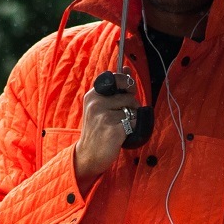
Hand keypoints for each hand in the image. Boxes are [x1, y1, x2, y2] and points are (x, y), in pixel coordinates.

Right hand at [74, 70, 138, 184]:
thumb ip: (114, 87)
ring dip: (132, 119)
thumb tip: (127, 68)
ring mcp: (104, 115)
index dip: (127, 85)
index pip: (117, 78)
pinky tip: (121, 135)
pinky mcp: (113, 128)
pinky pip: (134, 122)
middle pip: (129, 95)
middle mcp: (96, 102)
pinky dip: (132, 129)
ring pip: (133, 109)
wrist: (88, 155)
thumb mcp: (100, 106)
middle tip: (121, 116)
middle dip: (131, 106)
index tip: (126, 93)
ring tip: (120, 127)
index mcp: (93, 94)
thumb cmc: (98, 130)